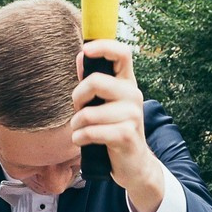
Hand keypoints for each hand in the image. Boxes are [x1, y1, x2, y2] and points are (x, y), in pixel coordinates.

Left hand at [70, 40, 164, 211]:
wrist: (134, 165)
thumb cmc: (114, 131)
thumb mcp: (105, 104)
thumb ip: (93, 82)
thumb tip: (82, 55)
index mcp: (127, 83)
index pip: (122, 53)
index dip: (103, 46)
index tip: (86, 49)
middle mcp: (133, 95)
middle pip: (96, 82)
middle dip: (77, 97)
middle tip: (78, 110)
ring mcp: (132, 115)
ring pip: (89, 113)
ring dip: (76, 125)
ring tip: (81, 131)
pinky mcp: (126, 135)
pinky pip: (91, 132)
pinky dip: (80, 138)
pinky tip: (83, 142)